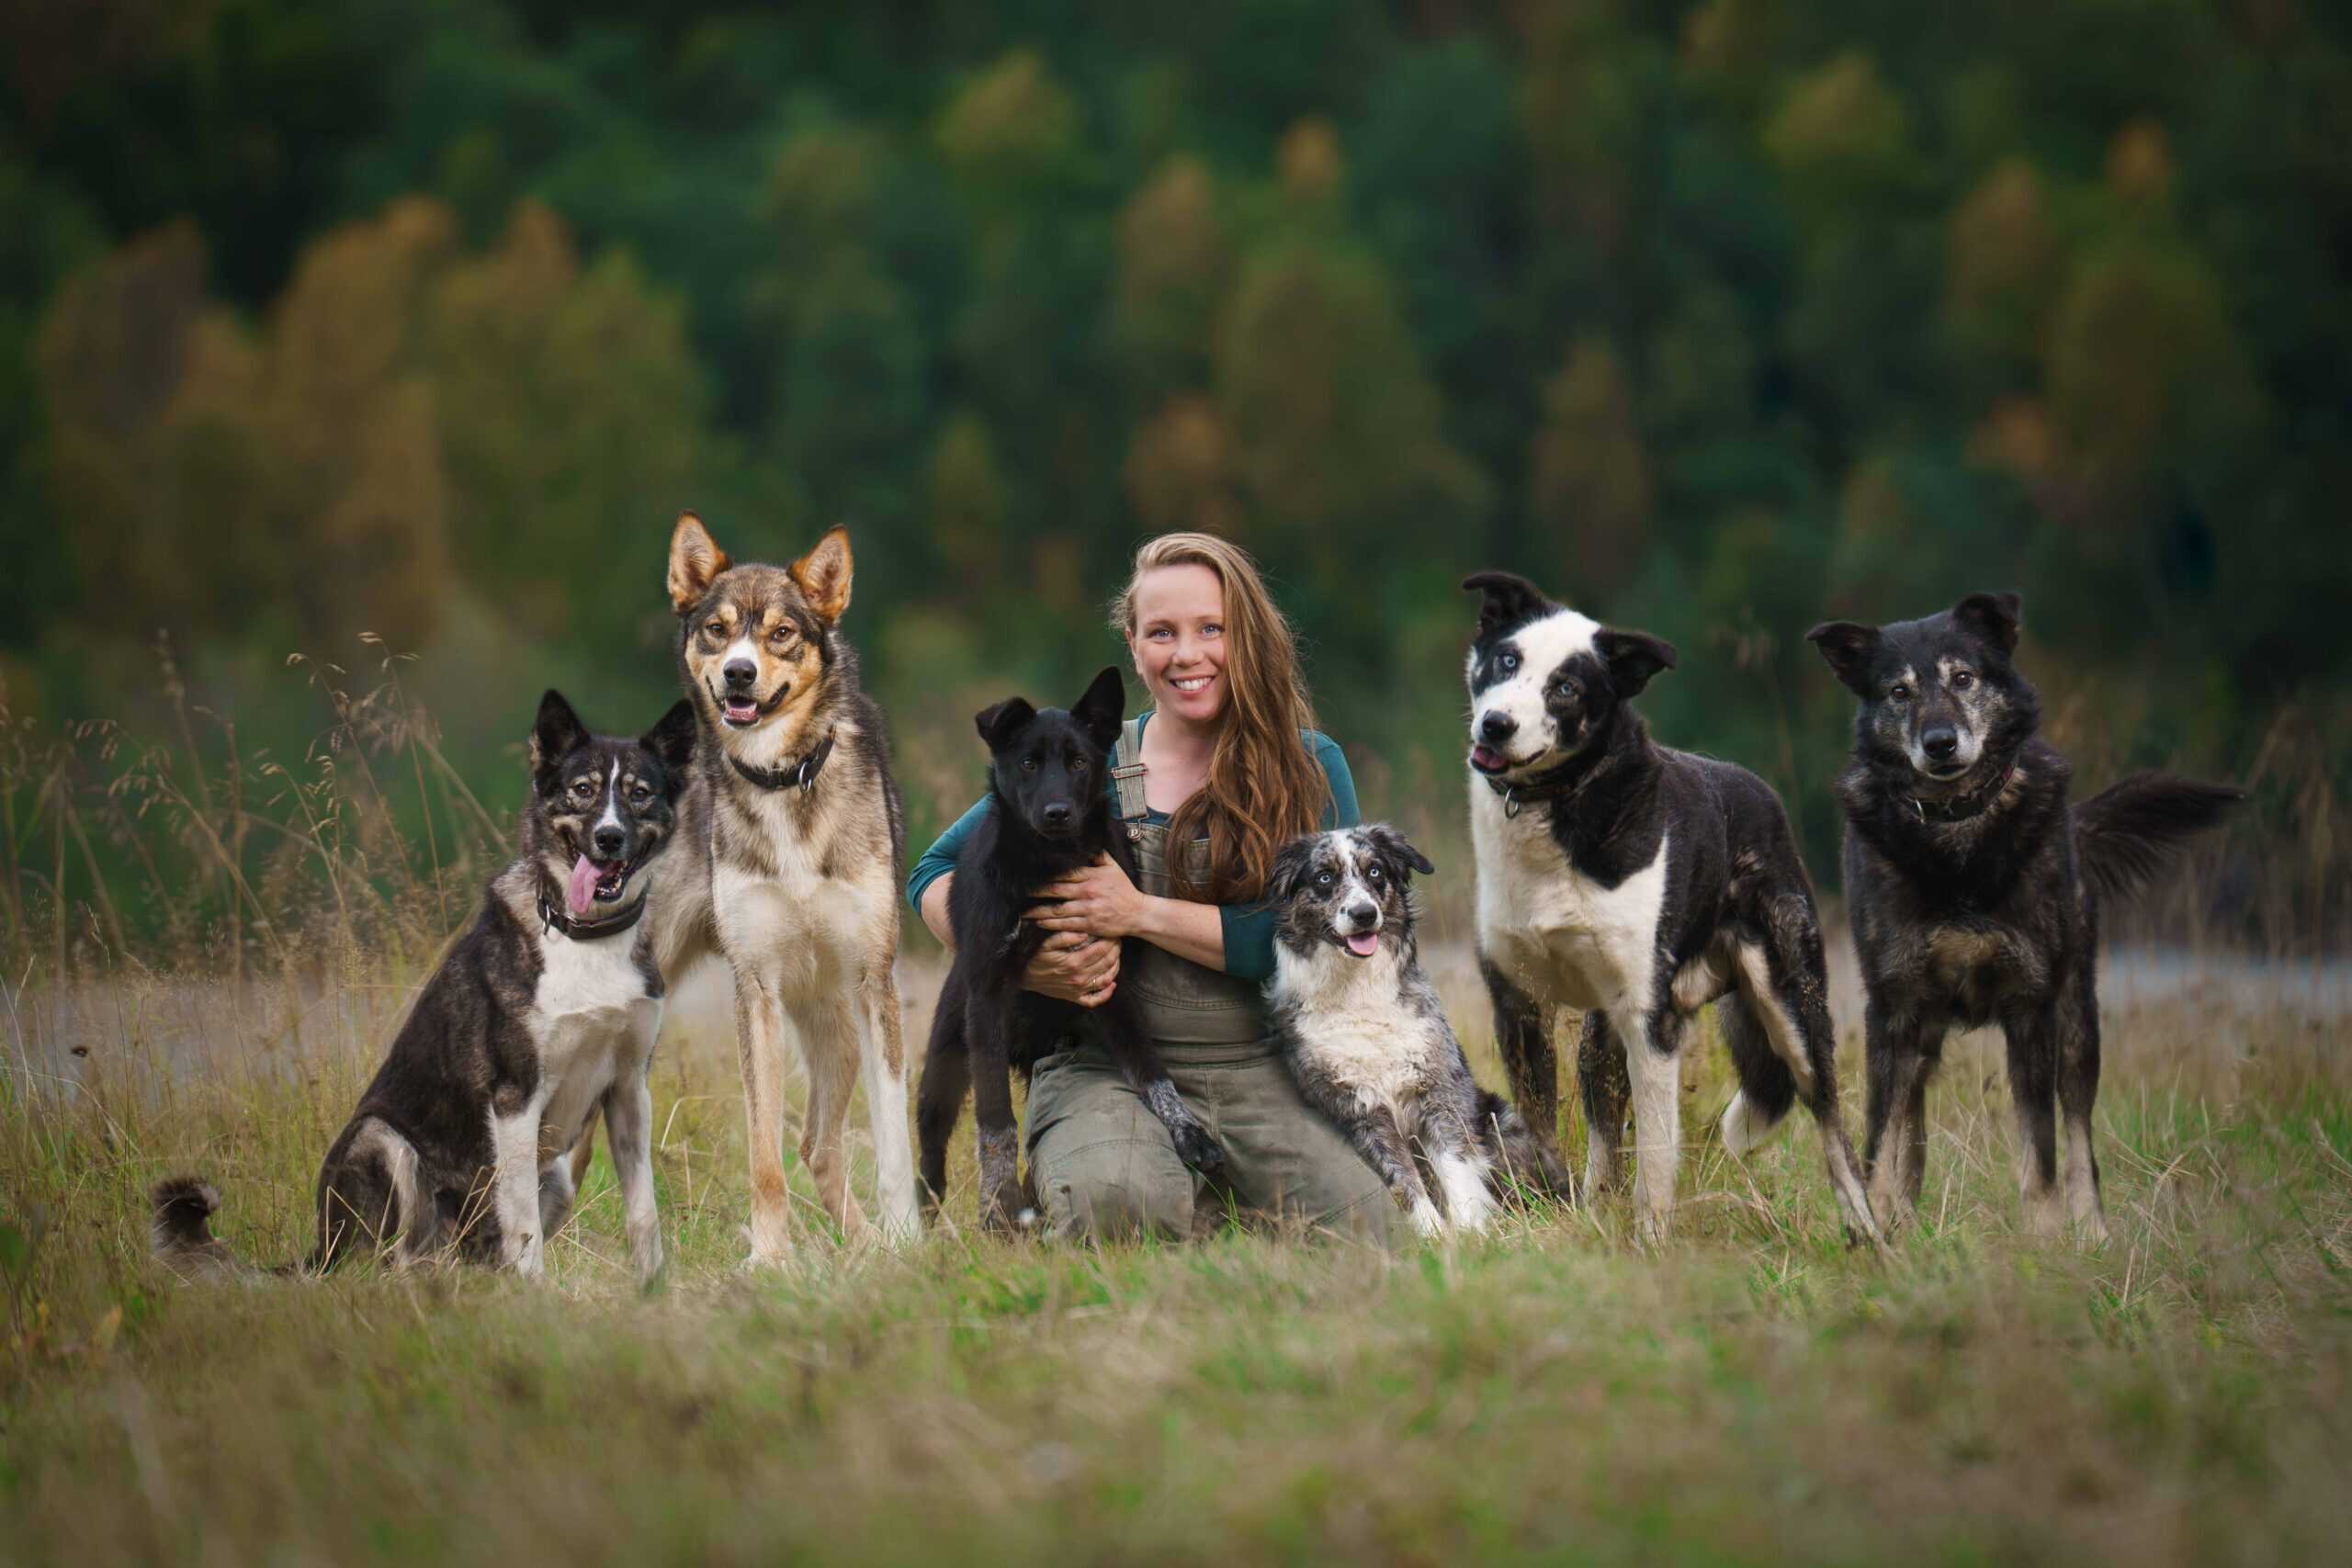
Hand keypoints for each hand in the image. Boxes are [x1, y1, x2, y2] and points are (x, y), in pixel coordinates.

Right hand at [1021, 930, 1119, 1007]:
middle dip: (1116, 950)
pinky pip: (1095, 1000)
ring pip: (1106, 979)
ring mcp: (1079, 990)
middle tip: (1118, 941)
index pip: (1102, 949)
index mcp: (1075, 962)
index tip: (1114, 933)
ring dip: (1116, 967)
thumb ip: (1065, 936)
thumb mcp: (1047, 944)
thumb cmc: (1036, 959)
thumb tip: (1084, 933)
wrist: (1025, 977)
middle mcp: (1080, 977)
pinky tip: (1112, 985)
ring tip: (1117, 956)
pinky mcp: (1076, 998)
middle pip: (1107, 962)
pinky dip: (1106, 994)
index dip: (1111, 940)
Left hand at [1030, 854, 1151, 940]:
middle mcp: (1088, 891)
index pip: (1064, 874)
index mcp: (1091, 876)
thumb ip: (1099, 855)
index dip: (1046, 875)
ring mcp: (1088, 909)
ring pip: (1057, 910)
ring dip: (1038, 911)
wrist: (1137, 913)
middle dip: (1036, 892)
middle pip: (1055, 891)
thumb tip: (1086, 844)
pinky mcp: (1089, 924)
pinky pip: (1065, 924)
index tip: (1031, 875)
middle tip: (1020, 893)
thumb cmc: (1124, 890)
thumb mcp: (1114, 868)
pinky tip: (1039, 923)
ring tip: (1023, 913)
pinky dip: (1051, 924)